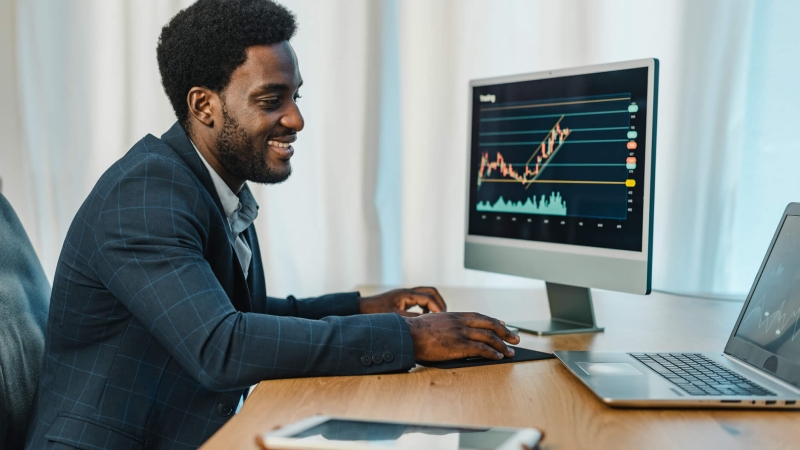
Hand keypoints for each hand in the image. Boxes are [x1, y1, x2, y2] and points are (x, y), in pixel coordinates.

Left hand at [359, 287, 446, 315]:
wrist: (363, 307)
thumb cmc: (376, 312)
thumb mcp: (394, 317)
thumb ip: (411, 319)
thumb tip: (426, 322)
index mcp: (407, 294)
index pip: (429, 297)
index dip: (438, 308)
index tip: (442, 319)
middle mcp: (408, 292)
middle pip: (431, 291)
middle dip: (440, 302)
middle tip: (443, 315)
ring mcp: (406, 294)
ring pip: (427, 293)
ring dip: (434, 303)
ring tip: (435, 317)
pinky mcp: (404, 298)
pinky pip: (420, 298)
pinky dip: (426, 305)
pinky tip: (423, 316)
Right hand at [404, 312, 519, 360]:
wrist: (407, 335)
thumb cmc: (415, 331)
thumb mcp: (432, 322)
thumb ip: (445, 324)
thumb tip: (449, 329)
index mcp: (454, 315)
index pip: (479, 316)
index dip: (493, 321)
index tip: (503, 324)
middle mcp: (460, 322)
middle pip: (489, 325)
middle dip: (504, 332)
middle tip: (515, 338)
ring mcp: (460, 333)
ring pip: (488, 337)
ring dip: (502, 345)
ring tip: (510, 351)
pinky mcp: (459, 346)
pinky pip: (481, 349)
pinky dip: (492, 353)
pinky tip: (498, 357)